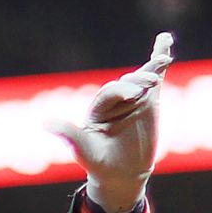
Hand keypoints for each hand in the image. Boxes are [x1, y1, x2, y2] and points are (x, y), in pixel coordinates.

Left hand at [47, 32, 172, 212]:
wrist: (121, 173)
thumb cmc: (100, 164)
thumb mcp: (85, 152)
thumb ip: (70, 136)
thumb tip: (46, 123)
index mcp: (98, 108)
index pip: (109, 93)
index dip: (120, 92)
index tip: (133, 96)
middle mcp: (114, 100)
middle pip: (127, 84)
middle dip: (138, 81)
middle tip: (150, 84)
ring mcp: (133, 98)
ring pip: (142, 79)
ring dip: (151, 69)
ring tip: (161, 61)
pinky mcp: (149, 101)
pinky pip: (154, 76)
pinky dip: (159, 57)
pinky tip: (165, 39)